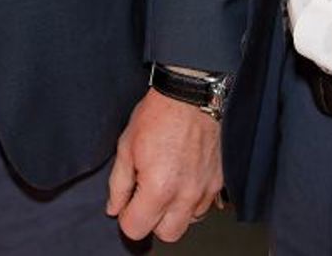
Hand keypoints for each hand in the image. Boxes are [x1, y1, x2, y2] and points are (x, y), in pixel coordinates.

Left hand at [105, 89, 223, 242]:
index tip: (126, 204)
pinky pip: (203, 208)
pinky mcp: (218, 183)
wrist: (190, 96)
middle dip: (152, 222)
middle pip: (166, 235)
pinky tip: (181, 182)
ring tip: (165, 187)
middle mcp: (185, 195)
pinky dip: (191, 203)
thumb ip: (118, 184)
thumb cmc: (158, 116)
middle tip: (145, 199)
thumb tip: (114, 208)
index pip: (136, 228)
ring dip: (174, 213)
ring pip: (187, 223)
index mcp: (158, 188)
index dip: (127, 217)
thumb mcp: (126, 147)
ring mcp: (204, 190)